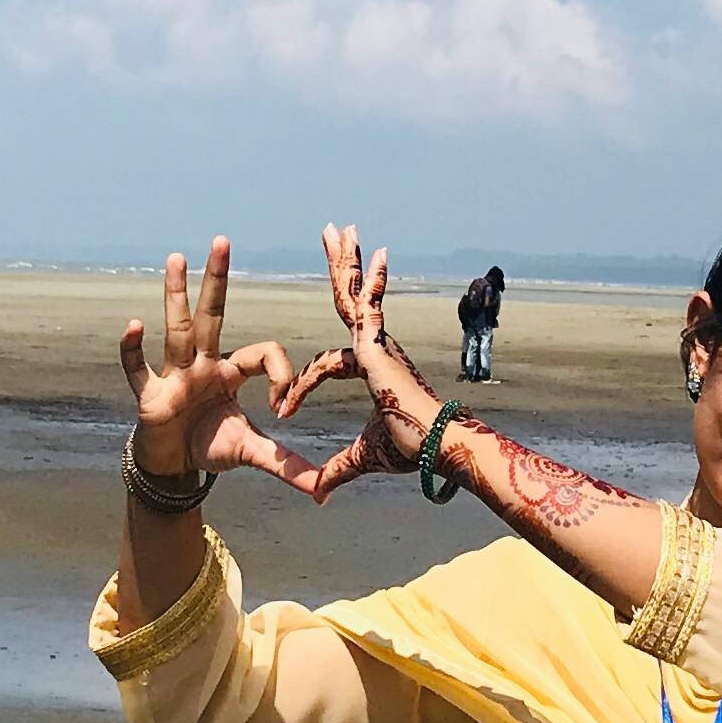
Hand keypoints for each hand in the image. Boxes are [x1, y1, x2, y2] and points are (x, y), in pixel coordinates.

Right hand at [116, 237, 308, 491]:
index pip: (264, 353)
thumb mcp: (252, 452)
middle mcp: (203, 363)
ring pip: (177, 329)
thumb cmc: (211, 445)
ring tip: (175, 257)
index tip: (285, 407)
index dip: (282, 374)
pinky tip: (131, 325)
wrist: (172, 465)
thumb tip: (326, 491)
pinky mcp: (150, 394)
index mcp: (232, 372)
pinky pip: (139, 369)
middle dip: (217, 279)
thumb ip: (287, 465)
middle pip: (213, 315)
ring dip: (175, 295)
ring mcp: (175, 375)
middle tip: (223, 240)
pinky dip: (134, 350)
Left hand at [268, 222, 448, 500]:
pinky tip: (375, 252)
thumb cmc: (411, 449)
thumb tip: (318, 494)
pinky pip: (370, 305)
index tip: (284, 411)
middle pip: (350, 300)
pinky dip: (372, 280)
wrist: (437, 446)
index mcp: (371, 368)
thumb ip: (337, 470)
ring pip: (355, 294)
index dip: (302, 387)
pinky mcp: (380, 344)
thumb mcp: (361, 457)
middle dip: (342, 268)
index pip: (326, 365)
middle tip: (333, 234)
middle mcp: (376, 348)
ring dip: (347, 261)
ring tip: (339, 228)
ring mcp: (379, 342)